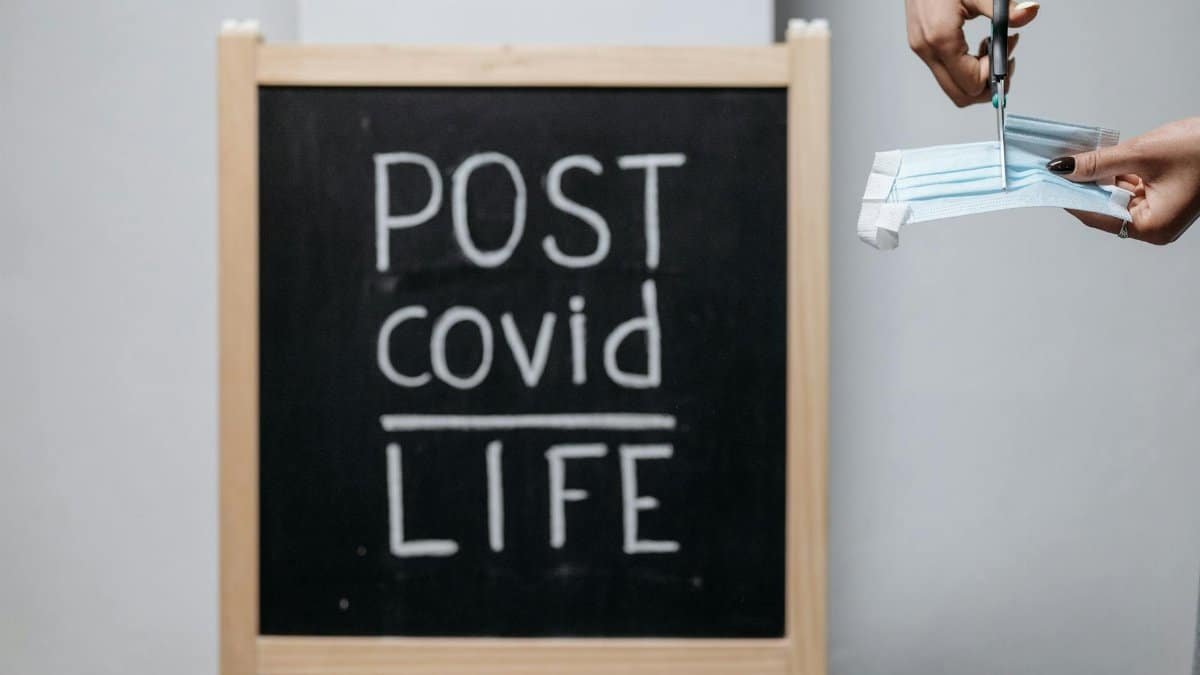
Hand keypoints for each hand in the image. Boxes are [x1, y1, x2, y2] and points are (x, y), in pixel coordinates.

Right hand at [905, 0, 1039, 106]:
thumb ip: (1005, 9)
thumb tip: (1029, 12)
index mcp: (941, 38)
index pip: (971, 83)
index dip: (994, 74)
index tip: (1008, 51)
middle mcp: (927, 48)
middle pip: (960, 95)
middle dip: (986, 85)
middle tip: (1004, 59)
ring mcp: (922, 48)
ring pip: (952, 86)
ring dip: (976, 75)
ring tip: (992, 46)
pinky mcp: (921, 44)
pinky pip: (945, 70)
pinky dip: (965, 65)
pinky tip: (977, 44)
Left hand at [1048, 118, 1199, 245]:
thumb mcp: (1143, 154)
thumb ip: (1099, 163)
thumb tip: (1063, 169)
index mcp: (1152, 227)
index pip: (1096, 216)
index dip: (1069, 198)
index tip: (1046, 183)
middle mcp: (1154, 225)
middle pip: (1103, 207)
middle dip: (1081, 187)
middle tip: (1053, 168)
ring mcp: (1158, 211)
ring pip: (1113, 196)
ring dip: (1094, 179)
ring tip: (1069, 161)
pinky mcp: (1161, 196)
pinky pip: (1127, 188)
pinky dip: (1112, 174)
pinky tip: (1093, 160)